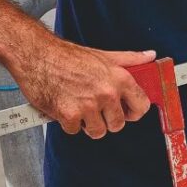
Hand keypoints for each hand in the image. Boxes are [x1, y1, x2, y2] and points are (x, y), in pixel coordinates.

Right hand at [11, 39, 154, 138]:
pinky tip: (65, 107)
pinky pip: (75, 130)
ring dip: (88, 125)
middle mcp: (107, 93)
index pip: (141, 106)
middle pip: (118, 125)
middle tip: (96, 109)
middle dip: (107, 120)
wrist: (37, 55)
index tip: (127, 112)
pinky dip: (69, 123)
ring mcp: (88, 105)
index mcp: (119, 78)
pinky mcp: (69, 115)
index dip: (134, 112)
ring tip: (80, 108)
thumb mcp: (104, 55)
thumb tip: (149, 56)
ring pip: (98, 132)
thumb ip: (129, 59)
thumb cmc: (68, 56)